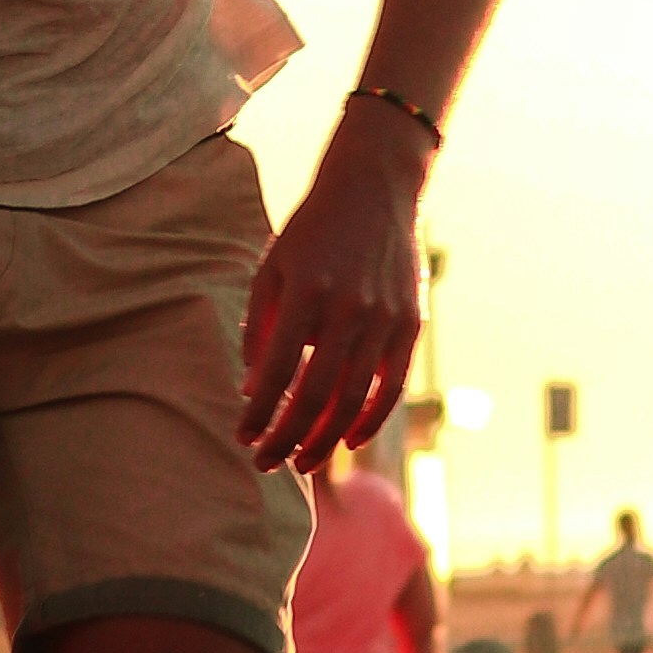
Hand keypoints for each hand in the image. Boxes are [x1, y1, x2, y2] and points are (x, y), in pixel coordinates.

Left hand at [239, 106, 427, 468]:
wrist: (374, 189)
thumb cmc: (312, 230)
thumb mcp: (272, 268)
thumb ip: (260, 328)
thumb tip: (253, 389)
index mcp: (305, 292)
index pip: (278, 372)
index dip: (259, 413)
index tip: (243, 437)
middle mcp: (348, 308)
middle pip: (316, 396)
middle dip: (287, 438)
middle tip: (267, 463)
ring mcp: (384, 319)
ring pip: (354, 399)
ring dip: (325, 440)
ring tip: (302, 461)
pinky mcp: (410, 324)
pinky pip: (391, 387)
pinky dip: (370, 420)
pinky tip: (349, 442)